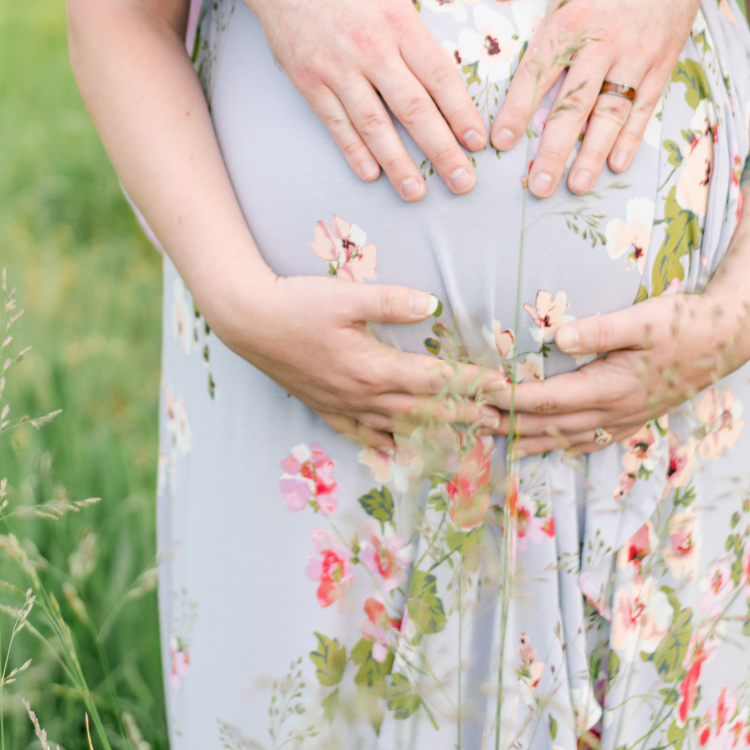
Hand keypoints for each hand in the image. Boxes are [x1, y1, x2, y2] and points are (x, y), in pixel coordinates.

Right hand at [206, 272, 508, 450]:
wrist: (248, 321)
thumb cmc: (298, 303)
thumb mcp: (346, 295)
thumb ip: (391, 301)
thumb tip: (432, 304)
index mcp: (374, 367)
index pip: (435, 380)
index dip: (471, 384)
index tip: (500, 387)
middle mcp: (363, 395)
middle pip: (425, 411)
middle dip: (465, 416)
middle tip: (498, 422)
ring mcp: (344, 406)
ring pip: (399, 428)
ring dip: (436, 435)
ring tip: (466, 440)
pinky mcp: (326, 407)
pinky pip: (363, 435)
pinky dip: (388, 446)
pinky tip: (402, 454)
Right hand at [245, 0, 492, 201]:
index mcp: (398, 21)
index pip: (439, 77)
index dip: (461, 113)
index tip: (480, 142)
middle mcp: (369, 50)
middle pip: (413, 110)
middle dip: (441, 150)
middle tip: (465, 182)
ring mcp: (335, 69)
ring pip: (373, 126)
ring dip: (398, 163)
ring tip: (419, 193)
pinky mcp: (307, 79)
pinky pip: (334, 122)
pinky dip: (352, 150)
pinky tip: (370, 173)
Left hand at [485, 293, 749, 455]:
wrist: (729, 338)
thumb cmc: (685, 323)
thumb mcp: (644, 319)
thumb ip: (601, 329)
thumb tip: (559, 336)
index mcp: (612, 387)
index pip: (548, 398)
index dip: (511, 398)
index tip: (479, 393)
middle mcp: (616, 410)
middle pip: (553, 424)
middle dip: (511, 425)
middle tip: (473, 424)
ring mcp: (629, 417)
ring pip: (571, 437)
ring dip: (535, 441)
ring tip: (502, 444)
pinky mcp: (639, 415)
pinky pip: (595, 439)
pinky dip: (569, 445)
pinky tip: (557, 446)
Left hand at [489, 0, 725, 197]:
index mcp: (572, 18)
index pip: (537, 75)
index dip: (517, 111)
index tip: (501, 141)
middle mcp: (603, 45)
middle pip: (572, 108)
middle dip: (552, 150)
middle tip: (536, 186)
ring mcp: (636, 58)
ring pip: (609, 116)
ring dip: (592, 154)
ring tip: (576, 185)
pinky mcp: (662, 62)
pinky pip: (644, 107)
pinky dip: (632, 137)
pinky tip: (618, 163)